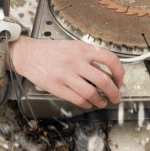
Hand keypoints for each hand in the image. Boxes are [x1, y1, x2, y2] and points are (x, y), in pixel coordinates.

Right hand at [7, 36, 124, 108]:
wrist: (29, 54)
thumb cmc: (53, 51)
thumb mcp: (74, 47)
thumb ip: (90, 58)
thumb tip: (109, 73)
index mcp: (82, 48)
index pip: (110, 59)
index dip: (119, 72)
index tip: (120, 80)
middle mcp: (76, 61)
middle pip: (103, 80)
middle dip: (114, 92)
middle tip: (116, 96)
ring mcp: (66, 75)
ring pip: (91, 93)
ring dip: (101, 101)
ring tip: (103, 102)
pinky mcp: (57, 87)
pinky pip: (78, 99)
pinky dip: (87, 103)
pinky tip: (89, 103)